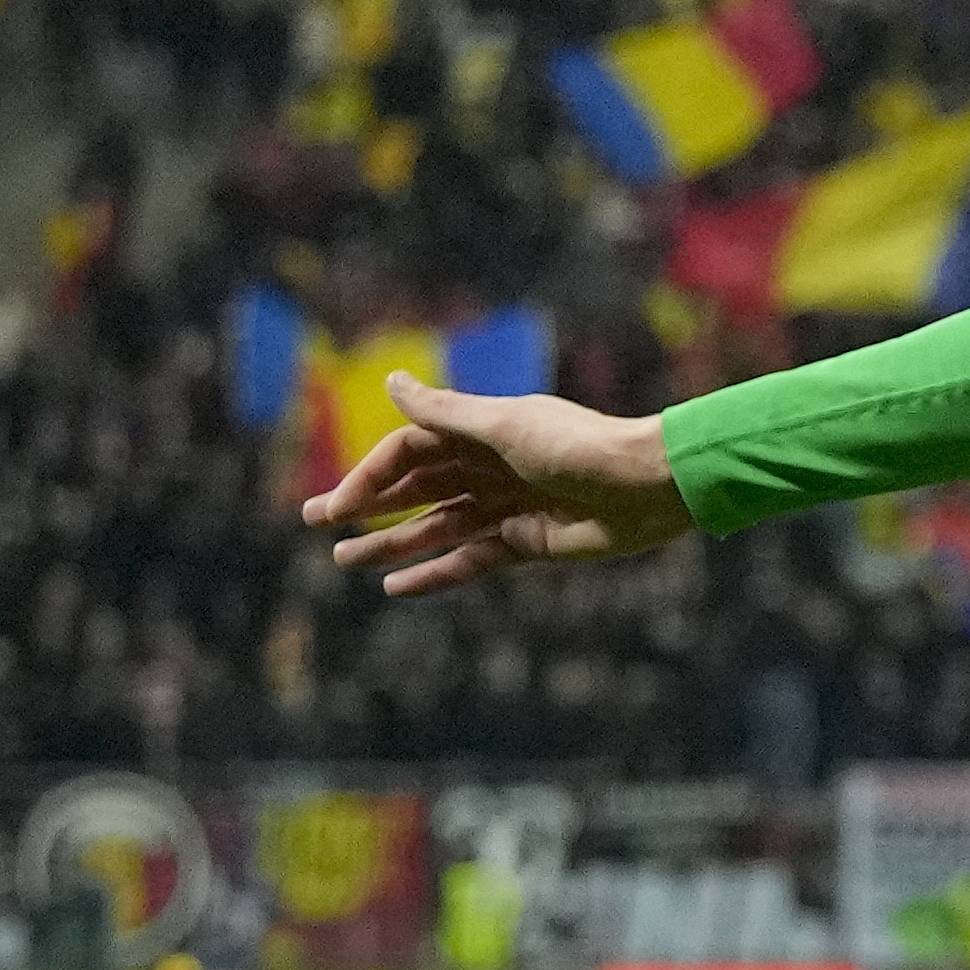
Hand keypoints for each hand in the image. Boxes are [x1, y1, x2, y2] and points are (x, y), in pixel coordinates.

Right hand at [303, 378, 688, 595]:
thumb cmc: (581, 447)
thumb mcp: (506, 427)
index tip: (336, 507)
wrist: (652, 488)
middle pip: (416, 487)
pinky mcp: (530, 542)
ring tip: (345, 561)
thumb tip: (393, 382)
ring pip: (438, 526)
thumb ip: (446, 413)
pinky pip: (473, 560)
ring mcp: (508, 505)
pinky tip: (397, 587)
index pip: (408, 451)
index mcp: (480, 431)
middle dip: (367, 506)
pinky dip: (437, 573)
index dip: (369, 477)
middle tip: (316, 524)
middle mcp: (490, 466)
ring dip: (392, 543)